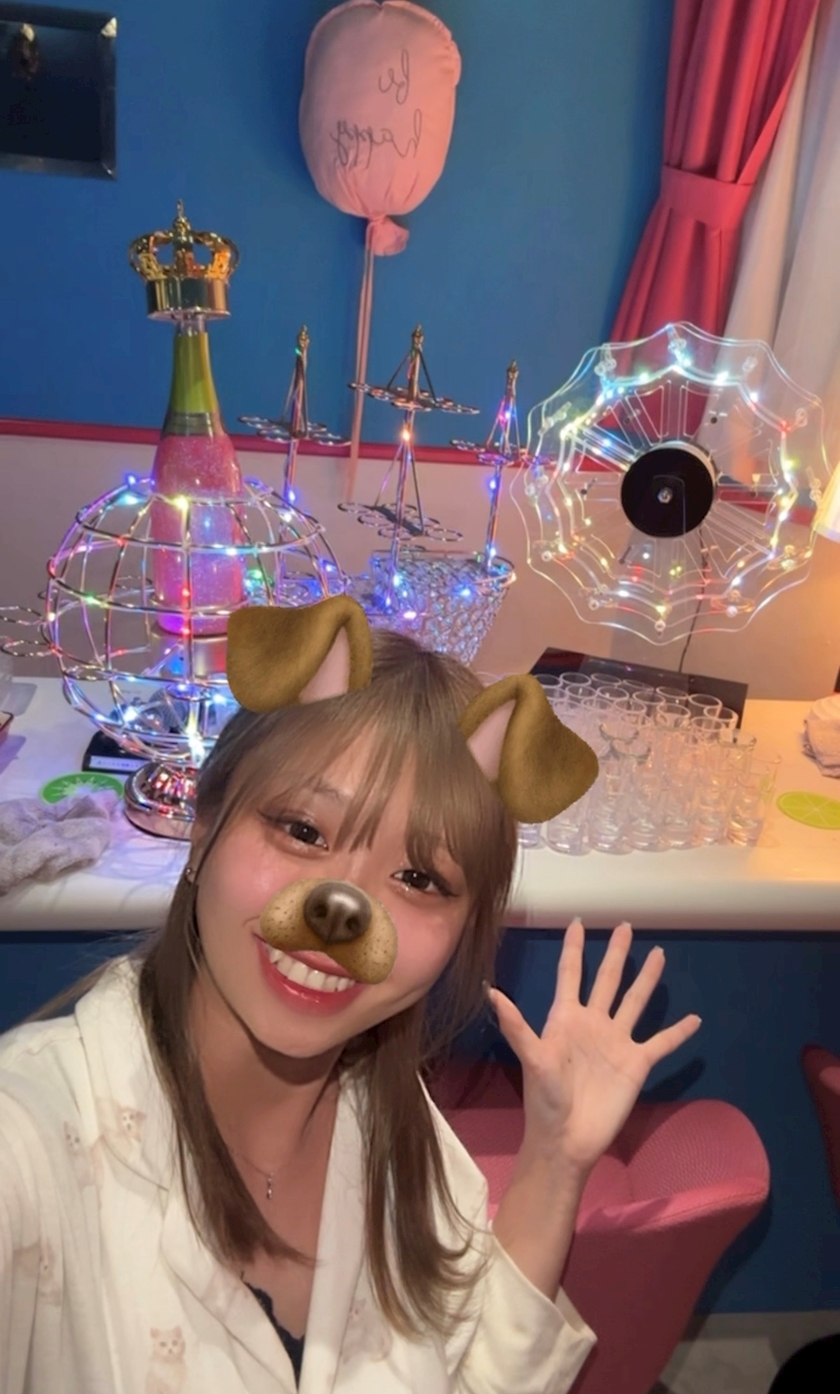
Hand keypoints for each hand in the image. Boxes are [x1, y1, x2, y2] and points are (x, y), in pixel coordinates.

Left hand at [489, 919, 700, 1177]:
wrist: (568, 1140)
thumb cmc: (546, 1099)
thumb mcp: (532, 1059)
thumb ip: (516, 1025)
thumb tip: (491, 992)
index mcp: (567, 1018)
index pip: (570, 974)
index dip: (573, 948)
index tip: (577, 921)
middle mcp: (593, 1024)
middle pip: (607, 979)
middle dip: (616, 953)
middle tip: (625, 925)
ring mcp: (617, 1042)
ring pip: (635, 1001)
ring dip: (647, 979)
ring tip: (659, 953)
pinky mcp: (636, 1064)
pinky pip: (661, 1043)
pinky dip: (678, 1032)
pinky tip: (694, 1019)